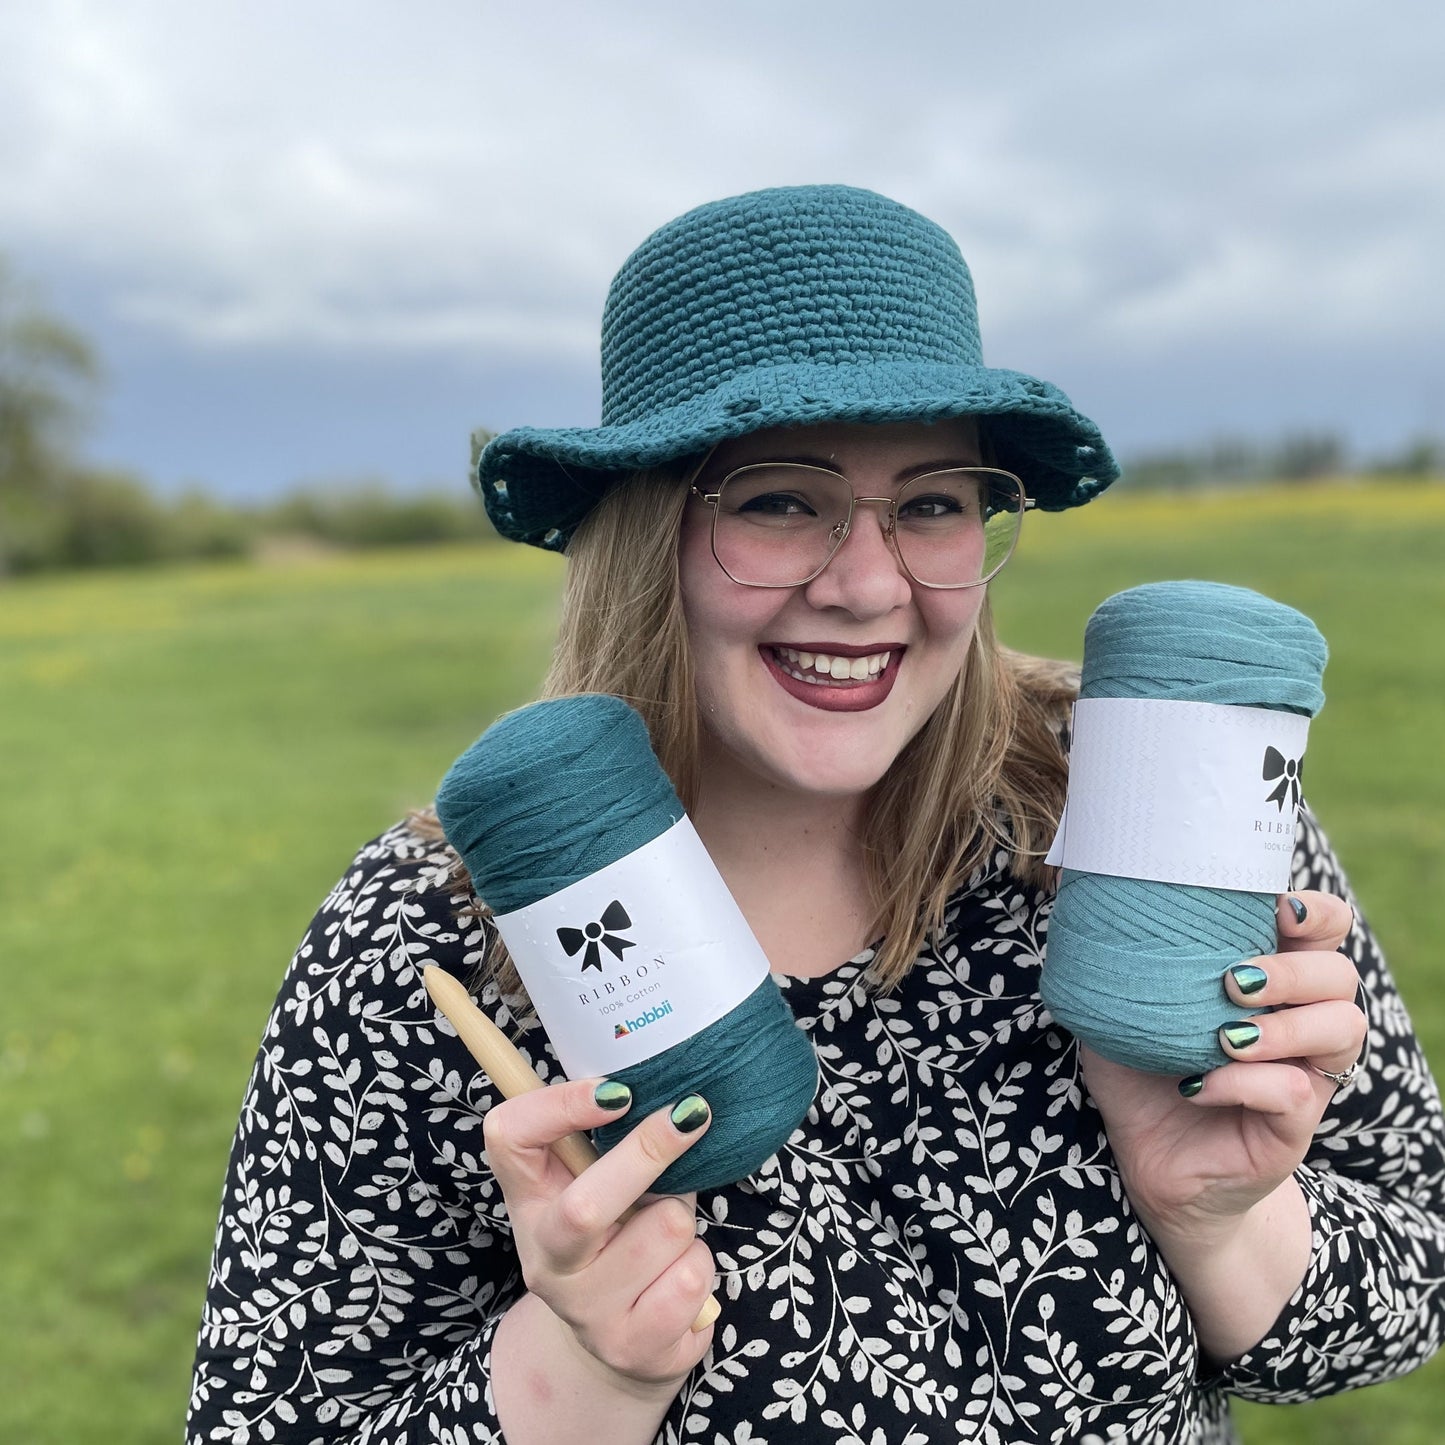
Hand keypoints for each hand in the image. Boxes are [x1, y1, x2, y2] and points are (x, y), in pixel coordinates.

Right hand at [485, 1078, 716, 1392]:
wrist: (617, 1342)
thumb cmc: (619, 1235)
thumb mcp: (603, 1184)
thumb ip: (617, 1144)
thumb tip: (675, 1098)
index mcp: (530, 1200)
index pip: (508, 1137)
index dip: (558, 1106)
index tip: (617, 1090)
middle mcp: (545, 1259)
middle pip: (585, 1206)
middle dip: (648, 1153)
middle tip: (692, 1114)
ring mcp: (584, 1311)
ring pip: (665, 1231)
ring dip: (685, 1218)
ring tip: (668, 1232)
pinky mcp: (630, 1347)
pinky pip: (692, 1280)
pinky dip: (701, 1265)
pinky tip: (677, 1276)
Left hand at [1079, 891, 1363, 1360]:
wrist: (1150, 1162)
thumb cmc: (1141, 1075)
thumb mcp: (1123, 1009)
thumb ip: (1121, 959)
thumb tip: (1084, 898)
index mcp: (1271, 982)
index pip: (1326, 930)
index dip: (1315, 913)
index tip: (1275, 910)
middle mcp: (1301, 1023)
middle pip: (1340, 976)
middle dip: (1292, 969)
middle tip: (1232, 979)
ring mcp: (1305, 1076)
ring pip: (1341, 1029)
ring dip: (1284, 1024)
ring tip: (1225, 1034)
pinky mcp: (1293, 1129)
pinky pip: (1294, 1093)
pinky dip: (1246, 1082)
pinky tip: (1198, 1084)